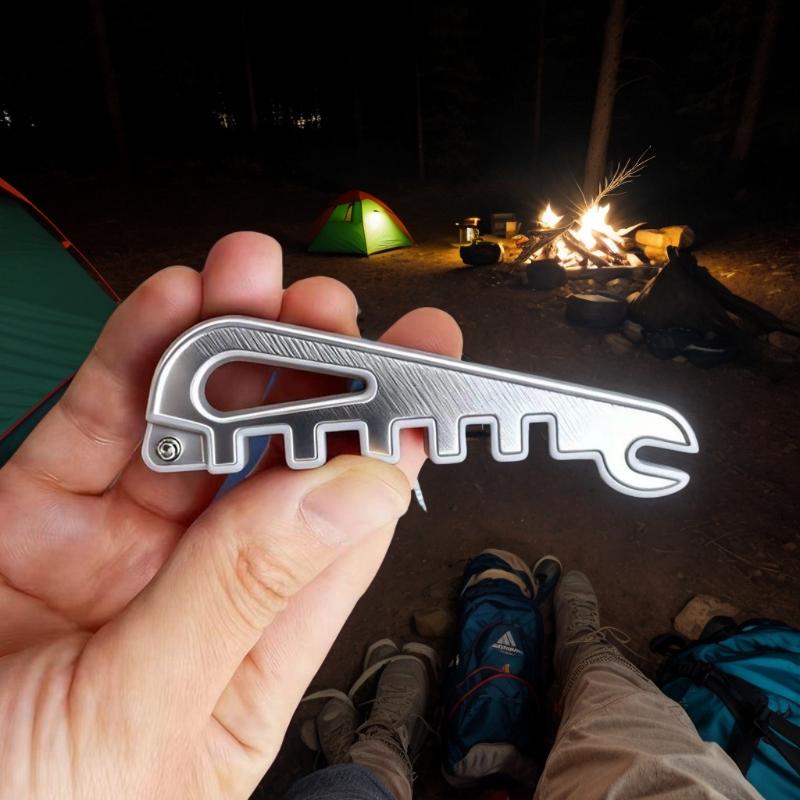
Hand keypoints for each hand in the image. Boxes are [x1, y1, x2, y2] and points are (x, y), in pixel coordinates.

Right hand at [0, 232, 461, 798]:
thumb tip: (355, 491)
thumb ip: (240, 596)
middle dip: (303, 376)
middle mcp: (189, 597)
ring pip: (186, 426)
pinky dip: (131, 360)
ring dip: (224, 345)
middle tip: (327, 309)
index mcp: (242, 667)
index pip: (336, 537)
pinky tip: (171, 308)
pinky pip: (94, 421)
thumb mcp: (134, 721)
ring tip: (255, 280)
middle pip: (267, 464)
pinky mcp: (32, 512)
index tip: (422, 373)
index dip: (382, 448)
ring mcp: (111, 549)